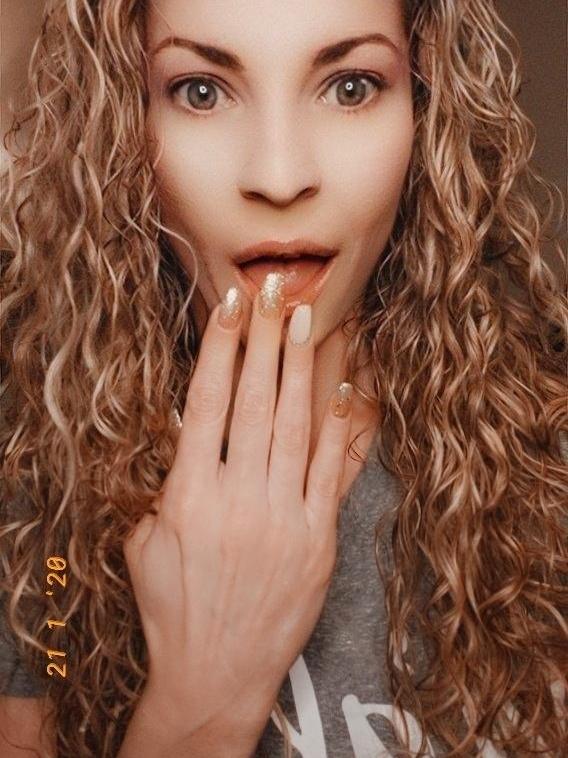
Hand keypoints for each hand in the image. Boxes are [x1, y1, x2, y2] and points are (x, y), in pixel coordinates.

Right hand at [123, 273, 353, 740]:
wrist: (216, 672)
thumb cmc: (172, 608)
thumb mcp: (145, 543)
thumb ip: (167, 485)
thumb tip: (188, 435)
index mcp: (188, 495)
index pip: (206, 403)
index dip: (219, 348)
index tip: (229, 307)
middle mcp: (238, 498)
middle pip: (256, 401)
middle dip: (264, 339)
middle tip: (273, 290)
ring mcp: (283, 518)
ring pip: (296, 425)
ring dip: (300, 366)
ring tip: (304, 319)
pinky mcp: (318, 539)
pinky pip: (331, 471)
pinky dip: (340, 426)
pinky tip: (344, 387)